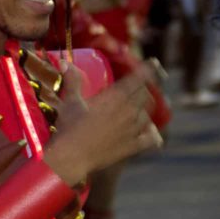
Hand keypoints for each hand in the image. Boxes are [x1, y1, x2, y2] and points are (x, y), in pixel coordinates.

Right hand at [44, 62, 161, 186]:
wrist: (72, 156)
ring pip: (148, 114)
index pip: (138, 78)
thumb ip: (73, 81)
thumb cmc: (69, 126)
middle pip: (145, 94)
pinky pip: (151, 138)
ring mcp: (132, 129)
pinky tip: (150, 132)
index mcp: (115, 97)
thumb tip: (66, 63)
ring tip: (136, 108)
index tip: (153, 62)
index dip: (148, 69)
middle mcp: (128, 111)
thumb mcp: (70, 101)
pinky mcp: (133, 146)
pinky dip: (152, 133)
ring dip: (143, 109)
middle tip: (136, 86)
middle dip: (142, 88)